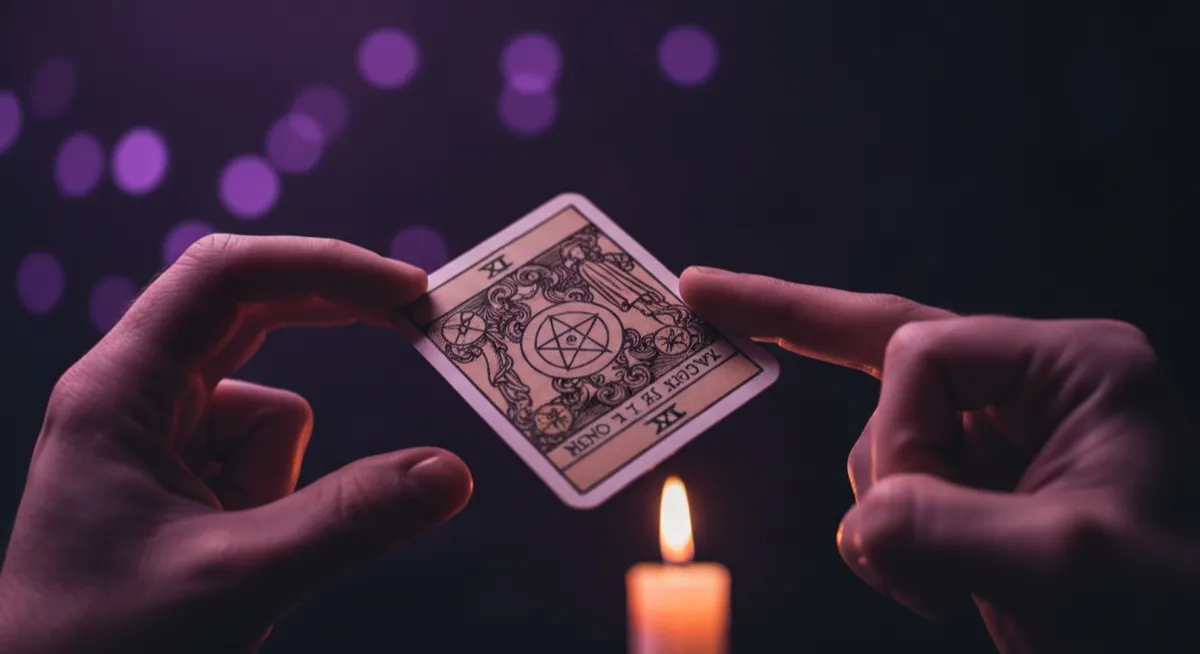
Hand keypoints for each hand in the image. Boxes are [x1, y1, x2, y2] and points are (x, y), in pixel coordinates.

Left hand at [0, 235, 472, 653]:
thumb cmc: (104, 648)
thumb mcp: (235, 579)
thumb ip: (349, 521)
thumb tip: (452, 471)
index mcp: (119, 391)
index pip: (225, 279)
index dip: (321, 266)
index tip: (406, 290)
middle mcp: (135, 395)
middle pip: (253, 316)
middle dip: (336, 319)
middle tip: (421, 326)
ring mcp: (158, 438)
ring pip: (269, 414)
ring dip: (281, 478)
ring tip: (236, 556)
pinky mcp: (182, 478)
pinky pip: (263, 462)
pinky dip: (273, 503)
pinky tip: (230, 559)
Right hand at [680, 266, 1199, 653]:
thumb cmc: (1160, 615)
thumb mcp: (1063, 568)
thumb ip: (947, 528)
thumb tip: (863, 522)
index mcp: (1074, 369)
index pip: (925, 353)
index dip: (898, 432)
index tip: (914, 511)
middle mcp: (1036, 386)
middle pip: (886, 343)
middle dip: (792, 319)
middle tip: (703, 290)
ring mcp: (1003, 435)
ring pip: (878, 439)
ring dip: (886, 514)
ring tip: (936, 585)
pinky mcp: (977, 486)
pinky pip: (886, 483)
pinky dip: (883, 540)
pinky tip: (930, 585)